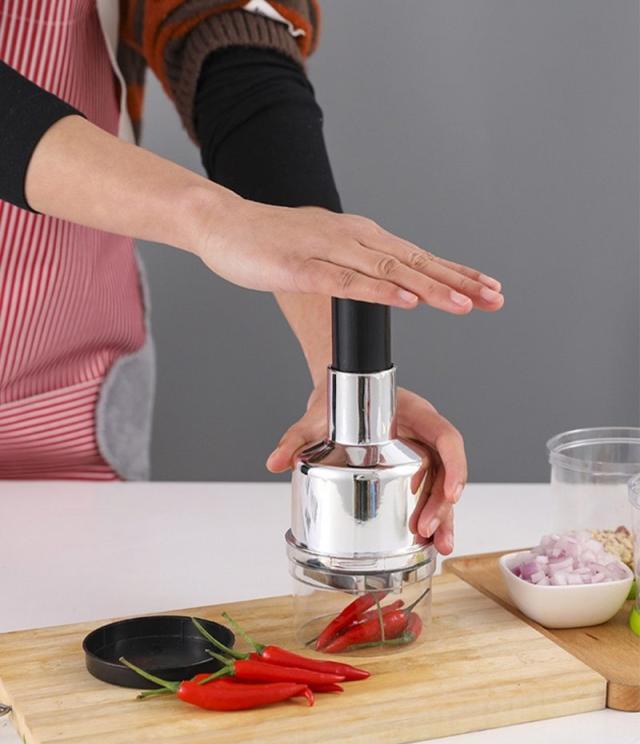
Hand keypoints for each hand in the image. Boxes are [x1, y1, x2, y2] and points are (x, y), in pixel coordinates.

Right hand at [197, 200, 502, 313]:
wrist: (222, 223)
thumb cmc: (269, 242)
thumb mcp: (322, 251)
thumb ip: (353, 267)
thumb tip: (384, 284)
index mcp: (360, 237)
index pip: (417, 257)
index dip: (455, 274)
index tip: (488, 289)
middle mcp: (353, 238)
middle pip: (415, 263)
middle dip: (458, 282)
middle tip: (494, 298)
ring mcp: (329, 250)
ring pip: (389, 271)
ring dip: (430, 288)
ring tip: (464, 305)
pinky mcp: (303, 266)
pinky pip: (347, 281)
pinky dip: (380, 292)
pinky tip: (407, 301)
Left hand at [266, 385, 465, 554]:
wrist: (334, 398)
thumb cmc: (336, 401)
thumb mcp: (317, 418)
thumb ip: (297, 437)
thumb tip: (275, 461)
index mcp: (414, 414)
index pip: (446, 437)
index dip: (456, 466)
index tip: (453, 492)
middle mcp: (423, 434)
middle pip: (447, 470)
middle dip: (443, 504)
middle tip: (427, 530)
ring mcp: (421, 454)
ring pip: (441, 487)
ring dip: (443, 518)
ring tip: (438, 546)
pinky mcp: (411, 471)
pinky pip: (428, 494)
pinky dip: (430, 517)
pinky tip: (428, 543)